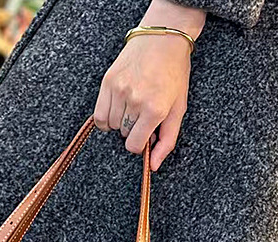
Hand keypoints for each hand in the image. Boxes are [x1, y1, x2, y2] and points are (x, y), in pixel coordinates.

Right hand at [94, 0, 204, 169]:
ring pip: (110, 125)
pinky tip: (117, 108)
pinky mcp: (108, 82)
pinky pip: (98, 115)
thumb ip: (167, 141)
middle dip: (132, 128)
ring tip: (131, 106)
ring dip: (119, 121)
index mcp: (155, 109)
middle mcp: (135, 100)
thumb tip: (153, 166)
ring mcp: (119, 90)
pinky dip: (106, 117)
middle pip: (122, 134)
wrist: (163, 38)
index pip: (133, 145)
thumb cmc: (174, 75)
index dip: (139, 143)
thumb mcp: (178, 109)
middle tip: (142, 112)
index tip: (144, 133)